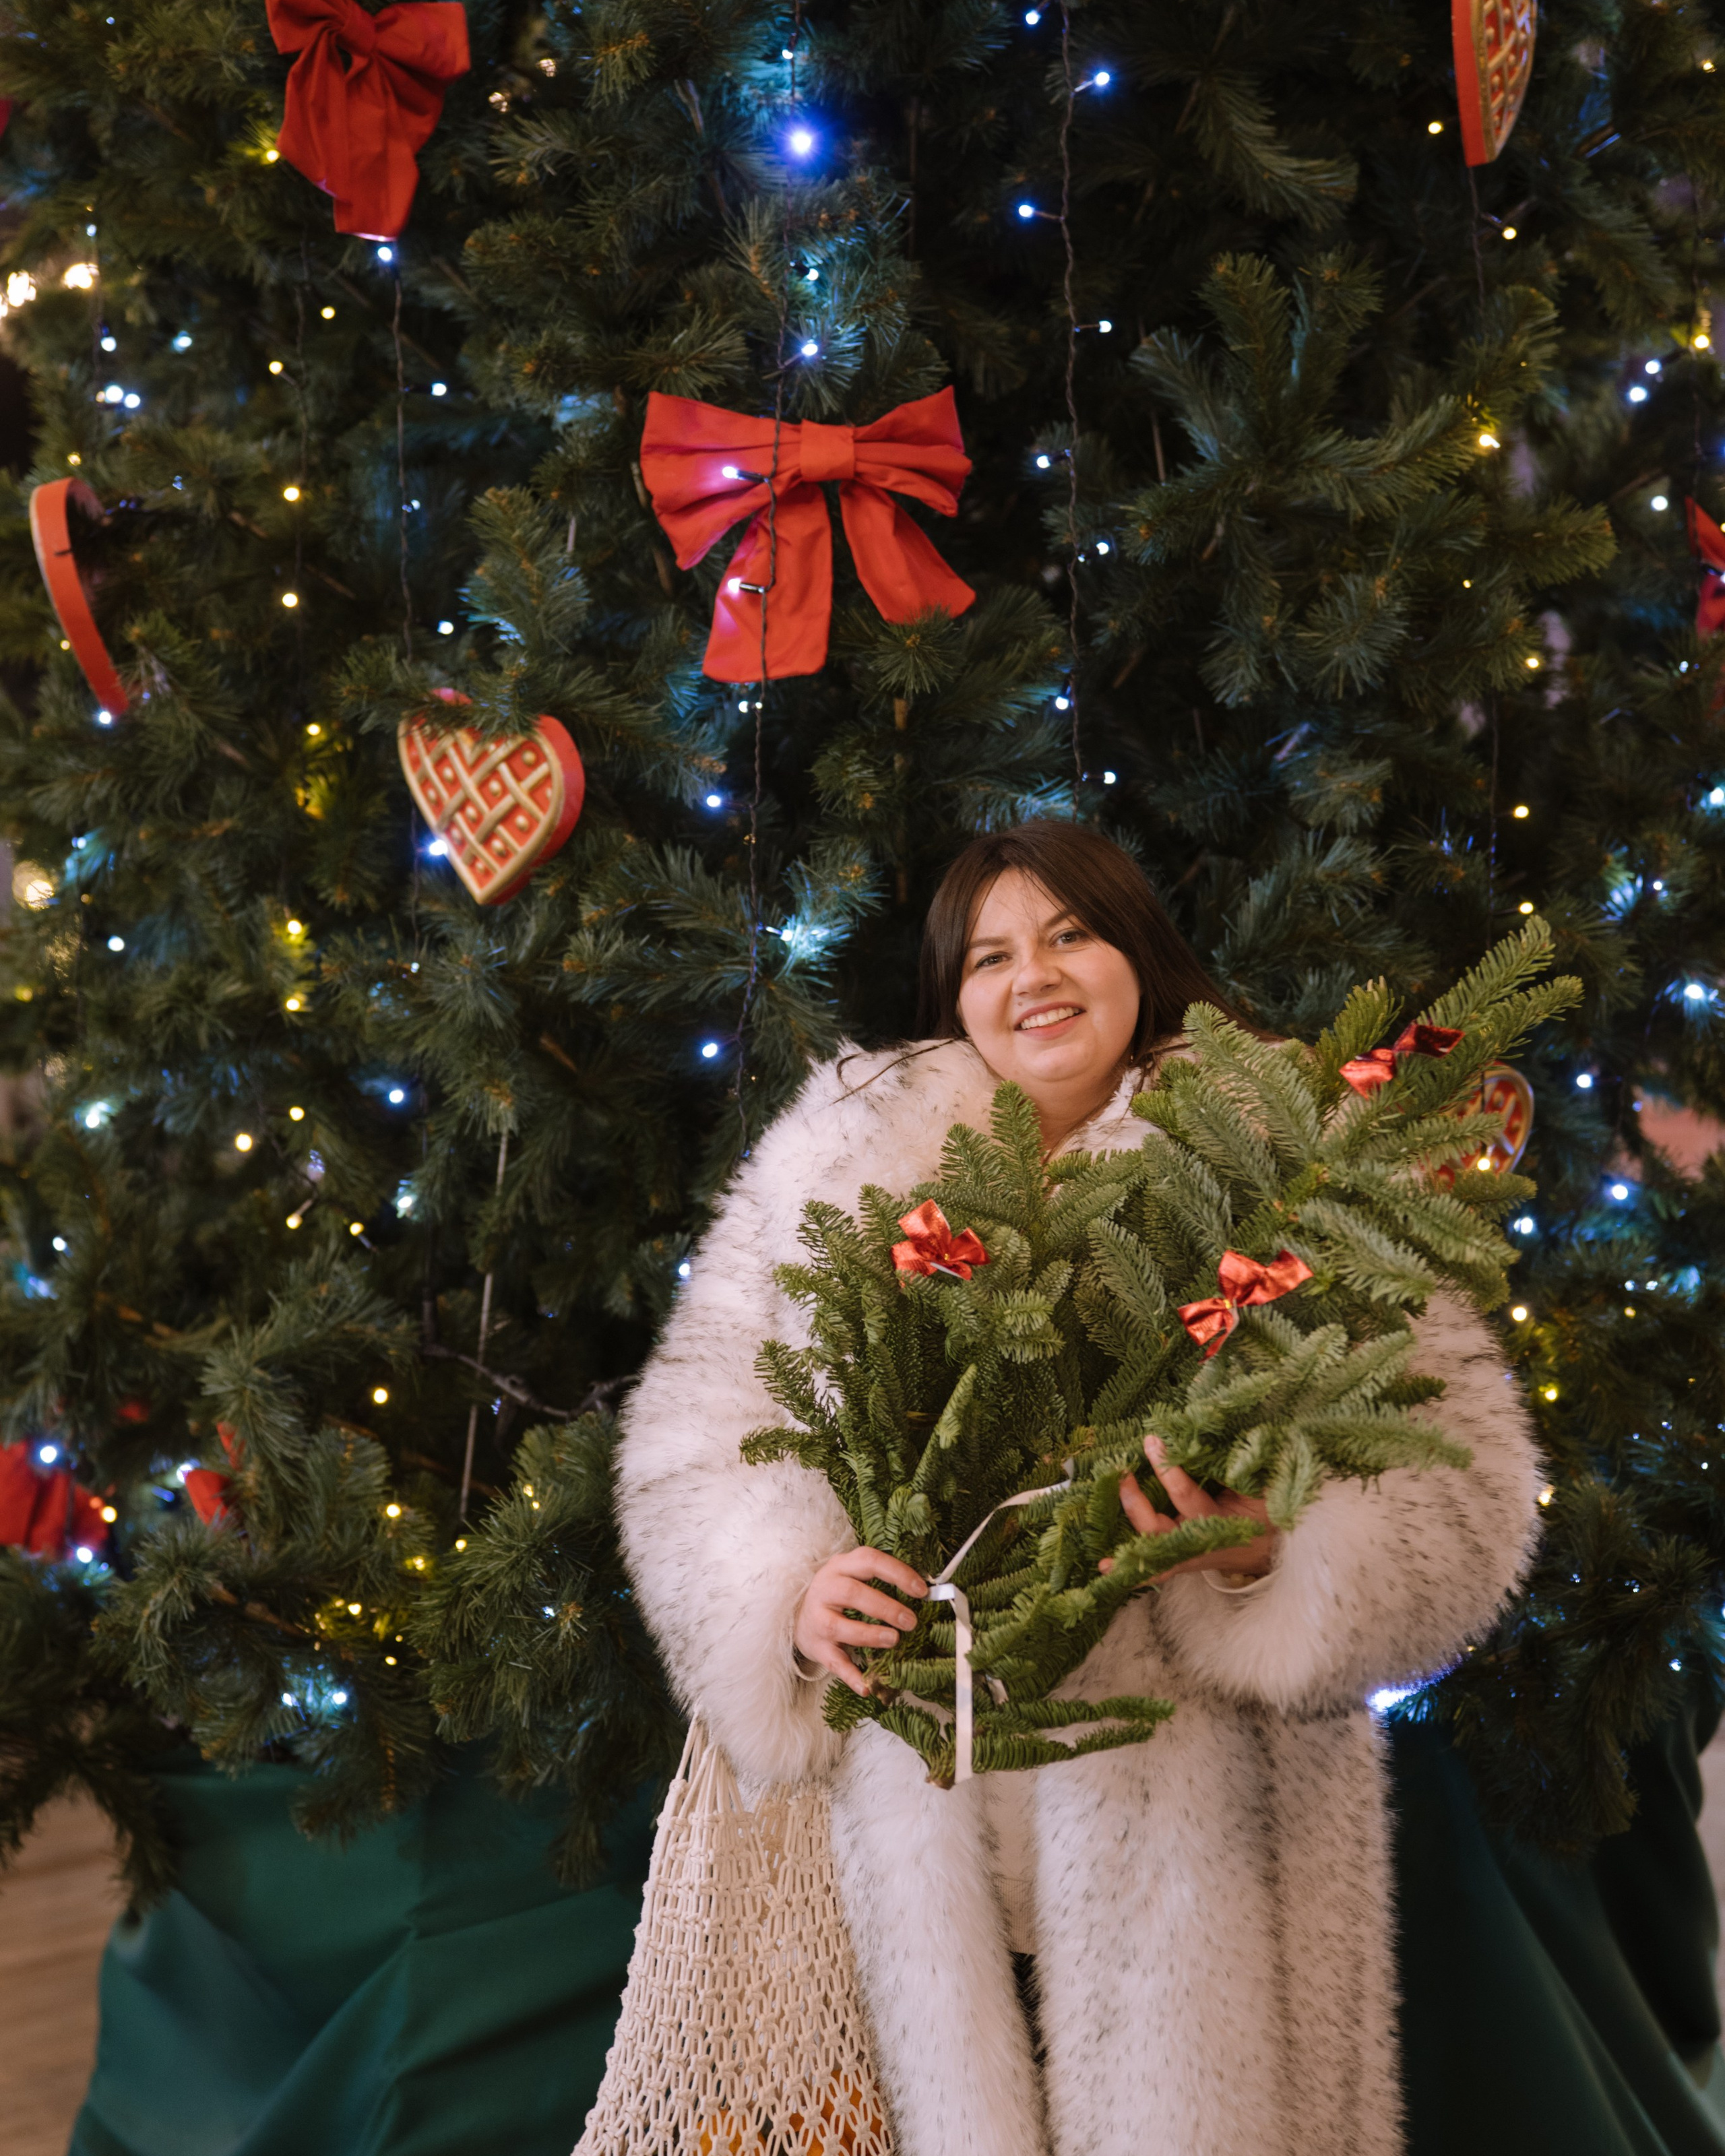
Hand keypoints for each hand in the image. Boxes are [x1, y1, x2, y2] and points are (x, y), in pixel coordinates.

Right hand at [793, 1547, 926, 1694]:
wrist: (799, 1617)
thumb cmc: (837, 1595)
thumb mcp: (853, 1577)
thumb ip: (881, 1580)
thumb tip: (924, 1592)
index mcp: (841, 1567)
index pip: (869, 1561)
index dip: (897, 1573)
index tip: (921, 1590)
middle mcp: (826, 1589)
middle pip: (853, 1593)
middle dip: (885, 1607)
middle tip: (910, 1621)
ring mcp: (818, 1619)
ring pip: (839, 1626)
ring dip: (869, 1635)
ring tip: (893, 1640)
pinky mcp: (817, 1647)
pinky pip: (834, 1662)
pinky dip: (851, 1676)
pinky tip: (867, 1687)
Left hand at [1099, 1433, 1279, 1580]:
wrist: (1274, 1547)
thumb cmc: (1268, 1509)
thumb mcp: (1264, 1486)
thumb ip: (1245, 1466)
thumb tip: (1228, 1431)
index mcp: (1222, 1522)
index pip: (1187, 1497)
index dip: (1168, 1470)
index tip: (1152, 1442)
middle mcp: (1200, 1541)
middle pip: (1161, 1532)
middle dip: (1137, 1505)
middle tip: (1123, 1475)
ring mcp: (1188, 1555)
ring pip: (1153, 1554)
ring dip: (1127, 1548)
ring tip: (1102, 1550)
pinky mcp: (1180, 1559)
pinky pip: (1154, 1566)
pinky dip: (1130, 1568)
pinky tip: (1103, 1568)